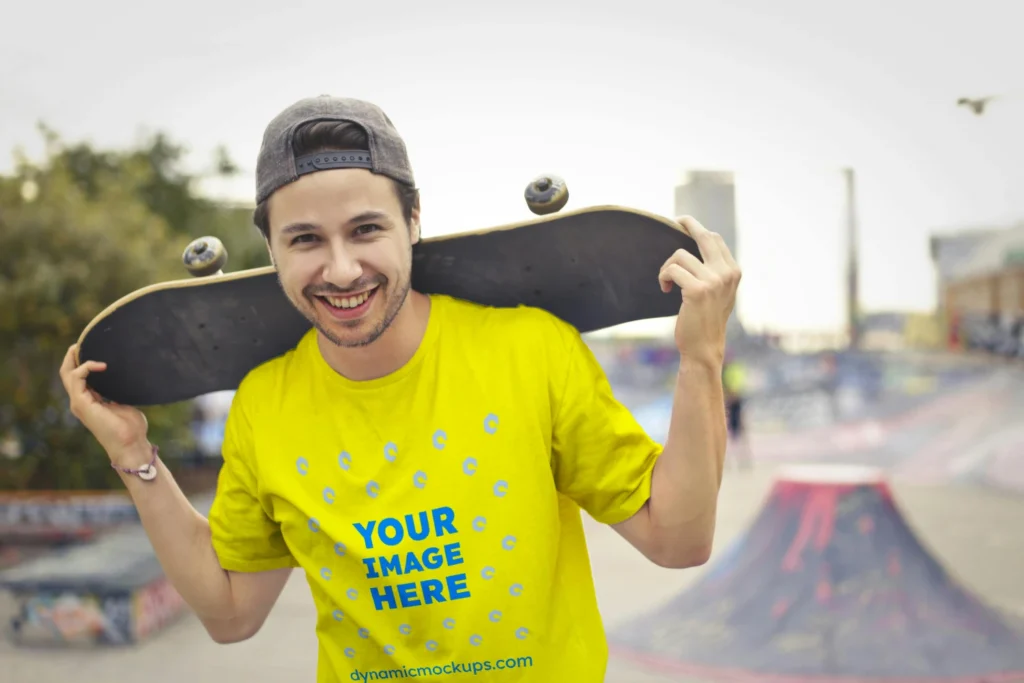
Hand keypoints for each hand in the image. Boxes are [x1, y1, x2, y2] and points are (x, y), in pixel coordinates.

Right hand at [59, 344, 150, 460]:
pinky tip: (101, 365)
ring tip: (82, 347)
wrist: (131, 443)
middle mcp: (81, 402)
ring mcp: (79, 403)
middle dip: (71, 357)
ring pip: (67, 374)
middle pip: (67, 374)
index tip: (92, 348)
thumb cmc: (131, 428)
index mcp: (89, 401)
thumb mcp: (124, 403)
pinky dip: (86, 368)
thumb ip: (119, 392)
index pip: (78, 378)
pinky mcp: (82, 404)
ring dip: (74, 358)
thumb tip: (126, 378)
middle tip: (80, 343)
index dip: (80, 362)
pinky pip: (77, 378)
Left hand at [658, 216, 740, 364]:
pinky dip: (664, 277)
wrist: (704, 347)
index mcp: (733, 271)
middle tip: (676, 221)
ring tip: (667, 282)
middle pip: (704, 236)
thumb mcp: (719, 293)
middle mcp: (727, 273)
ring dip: (667, 267)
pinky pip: (672, 270)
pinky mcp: (697, 289)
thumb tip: (701, 246)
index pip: (715, 239)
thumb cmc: (706, 320)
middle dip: (688, 223)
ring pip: (680, 255)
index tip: (684, 225)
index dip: (698, 229)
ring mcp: (713, 280)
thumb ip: (716, 272)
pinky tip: (665, 289)